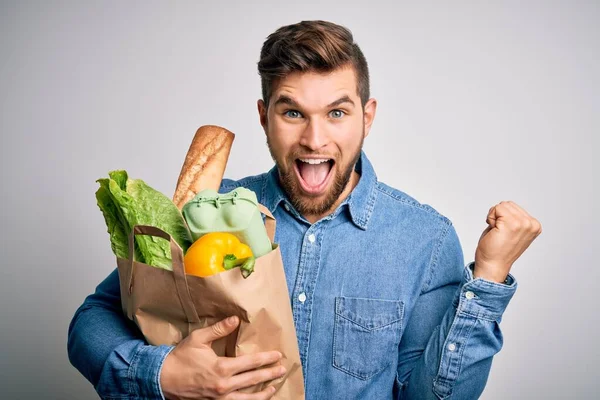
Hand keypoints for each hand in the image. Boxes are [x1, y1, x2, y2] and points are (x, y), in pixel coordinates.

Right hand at [160, 316, 285, 399]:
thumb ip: (219, 329)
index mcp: (221, 368)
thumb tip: (236, 319)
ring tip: (273, 388)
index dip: (265, 359)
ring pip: (247, 399)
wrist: (162, 379)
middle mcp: (223, 386)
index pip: (250, 363)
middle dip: (269, 374)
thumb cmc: (180, 358)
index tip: (277, 355)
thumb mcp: (199, 339)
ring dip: (263, 393)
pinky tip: (254, 399)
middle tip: (282, 369)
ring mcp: (219, 399)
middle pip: (253, 380)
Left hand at [474, 201, 541, 282]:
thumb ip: (516, 219)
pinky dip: (490, 218)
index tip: (505, 233)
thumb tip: (509, 206)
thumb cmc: (497, 250)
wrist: (492, 265)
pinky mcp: (512, 224)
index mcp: (534, 225)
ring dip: (494, 217)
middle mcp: (531, 224)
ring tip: (497, 232)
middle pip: (507, 204)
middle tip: (499, 233)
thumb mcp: (513, 231)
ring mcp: (523, 223)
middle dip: (498, 216)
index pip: (513, 207)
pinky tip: (494, 231)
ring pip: (502, 205)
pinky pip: (496, 208)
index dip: (503, 218)